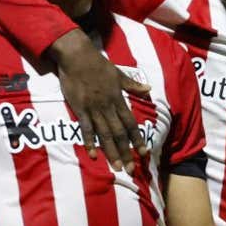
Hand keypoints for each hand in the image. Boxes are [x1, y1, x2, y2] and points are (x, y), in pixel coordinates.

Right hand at [50, 29, 150, 172]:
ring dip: (111, 152)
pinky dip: (90, 142)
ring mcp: (93, 109)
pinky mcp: (80, 108)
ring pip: (104, 134)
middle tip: (130, 169)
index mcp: (118, 99)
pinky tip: (93, 155)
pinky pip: (86, 128)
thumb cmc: (98, 64)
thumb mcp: (118, 73)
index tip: (143, 153)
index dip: (137, 139)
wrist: (77, 56)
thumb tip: (148, 88)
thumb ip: (133, 84)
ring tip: (116, 167)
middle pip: (119, 134)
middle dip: (125, 152)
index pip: (130, 123)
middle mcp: (108, 107)